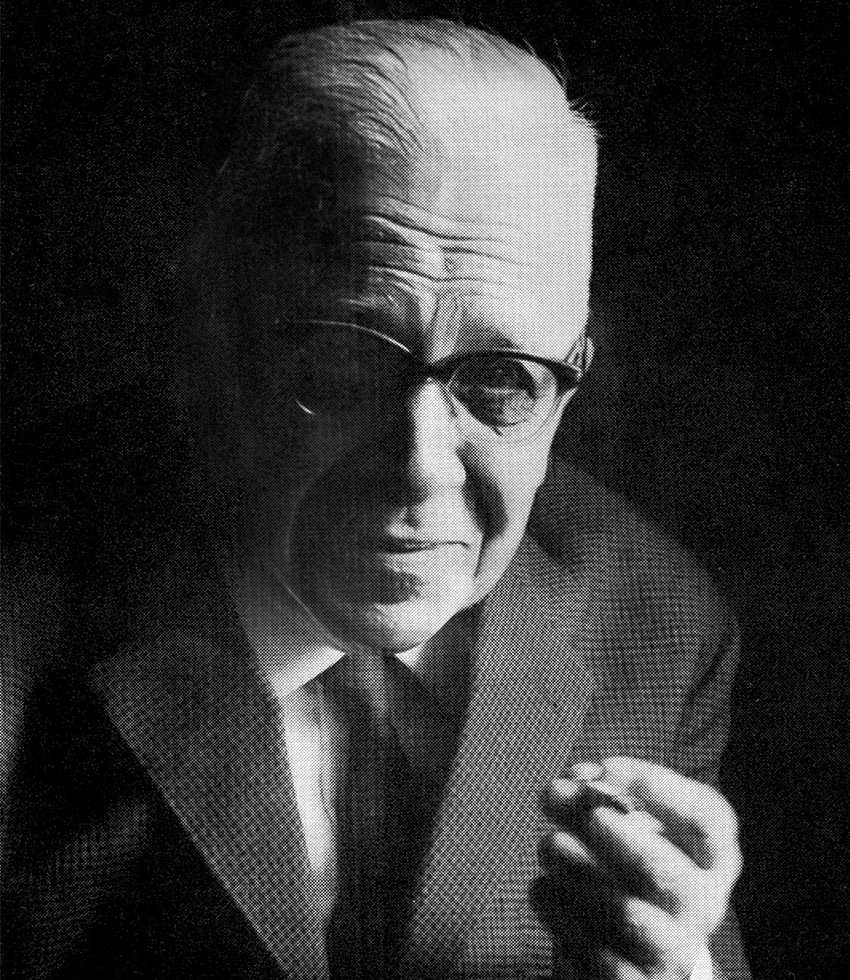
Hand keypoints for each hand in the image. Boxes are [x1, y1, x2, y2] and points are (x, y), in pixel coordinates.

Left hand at [532, 757, 741, 978]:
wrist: (629, 950)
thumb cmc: (623, 865)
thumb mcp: (625, 825)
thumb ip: (600, 794)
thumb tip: (573, 781)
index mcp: (710, 858)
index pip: (710, 821)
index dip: (660, 788)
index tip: (608, 766)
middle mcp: (701, 906)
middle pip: (672, 876)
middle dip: (620, 837)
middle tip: (583, 812)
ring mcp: (671, 951)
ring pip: (629, 915)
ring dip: (580, 872)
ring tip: (548, 843)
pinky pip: (596, 954)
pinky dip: (561, 914)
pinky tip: (541, 888)